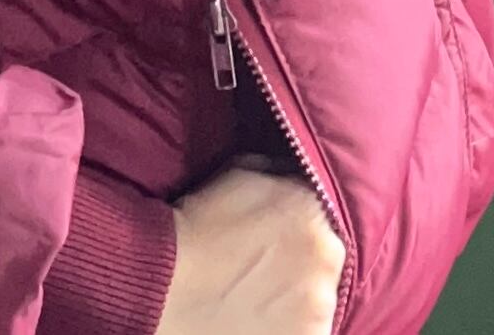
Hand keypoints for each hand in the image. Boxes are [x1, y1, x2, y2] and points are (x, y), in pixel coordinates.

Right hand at [153, 154, 346, 334]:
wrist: (167, 281)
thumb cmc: (196, 224)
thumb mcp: (236, 173)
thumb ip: (275, 173)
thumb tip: (289, 178)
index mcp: (311, 207)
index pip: (319, 211)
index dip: (297, 222)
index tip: (277, 233)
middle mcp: (326, 254)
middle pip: (324, 256)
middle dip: (303, 259)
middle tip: (266, 267)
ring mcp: (322, 305)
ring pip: (320, 297)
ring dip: (300, 296)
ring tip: (260, 297)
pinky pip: (311, 330)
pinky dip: (293, 327)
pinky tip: (262, 319)